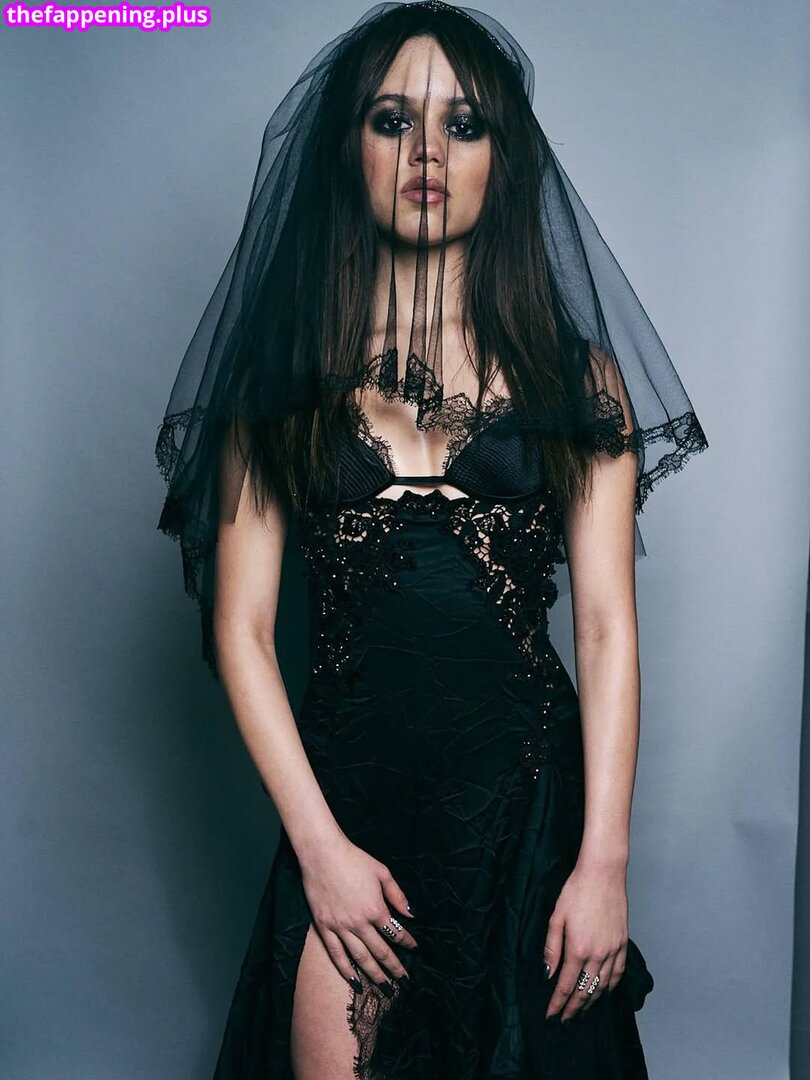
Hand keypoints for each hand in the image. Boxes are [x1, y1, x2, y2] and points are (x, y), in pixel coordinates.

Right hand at [299, 833, 418, 993]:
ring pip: (360, 958)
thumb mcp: (382, 872)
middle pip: (380, 951)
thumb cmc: (354, 859)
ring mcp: (340, 927)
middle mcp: (359, 923)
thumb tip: (411, 914)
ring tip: (384, 987)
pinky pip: (336, 954)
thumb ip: (397, 895)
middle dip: (394, 967)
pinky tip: (354, 981)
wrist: (322, 854)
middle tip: (403, 980)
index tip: (414, 949)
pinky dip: (345, 969)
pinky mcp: (324, 927)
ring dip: (374, 974)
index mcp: (376, 909)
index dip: (407, 942)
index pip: (395, 933)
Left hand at [543, 860, 627, 1021]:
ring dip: (591, 1002)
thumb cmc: (576, 890)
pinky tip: (603, 992)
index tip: (551, 1015)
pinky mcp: (622, 944)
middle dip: (573, 1008)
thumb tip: (547, 973)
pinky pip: (618, 974)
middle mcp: (597, 955)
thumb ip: (552, 947)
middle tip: (565, 1020)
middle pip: (584, 991)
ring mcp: (613, 950)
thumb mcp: (556, 917)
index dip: (557, 1003)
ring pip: (602, 986)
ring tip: (581, 1011)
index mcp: (578, 949)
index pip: (565, 985)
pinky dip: (610, 987)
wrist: (603, 874)